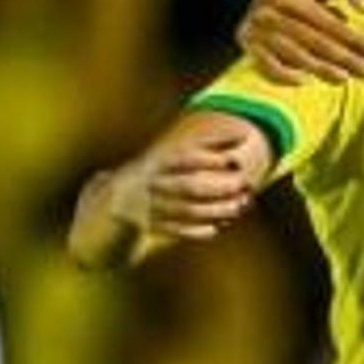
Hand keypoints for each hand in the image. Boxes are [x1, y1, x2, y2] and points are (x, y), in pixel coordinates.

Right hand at [115, 136, 256, 243]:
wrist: (119, 197)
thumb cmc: (162, 170)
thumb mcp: (177, 154)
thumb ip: (207, 144)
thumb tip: (242, 133)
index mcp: (159, 161)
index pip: (185, 158)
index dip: (210, 160)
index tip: (233, 161)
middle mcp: (153, 183)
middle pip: (189, 186)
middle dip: (219, 188)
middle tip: (244, 185)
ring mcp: (151, 206)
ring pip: (188, 210)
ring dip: (217, 210)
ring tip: (239, 206)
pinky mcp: (151, 226)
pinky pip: (178, 231)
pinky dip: (199, 230)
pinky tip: (218, 226)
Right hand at [234, 0, 363, 80]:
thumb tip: (363, 9)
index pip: (329, 23)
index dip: (354, 39)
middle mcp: (274, 13)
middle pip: (314, 41)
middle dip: (344, 58)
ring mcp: (259, 29)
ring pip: (293, 53)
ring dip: (320, 69)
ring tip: (345, 79)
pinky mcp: (248, 42)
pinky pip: (265, 64)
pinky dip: (283, 75)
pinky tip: (304, 82)